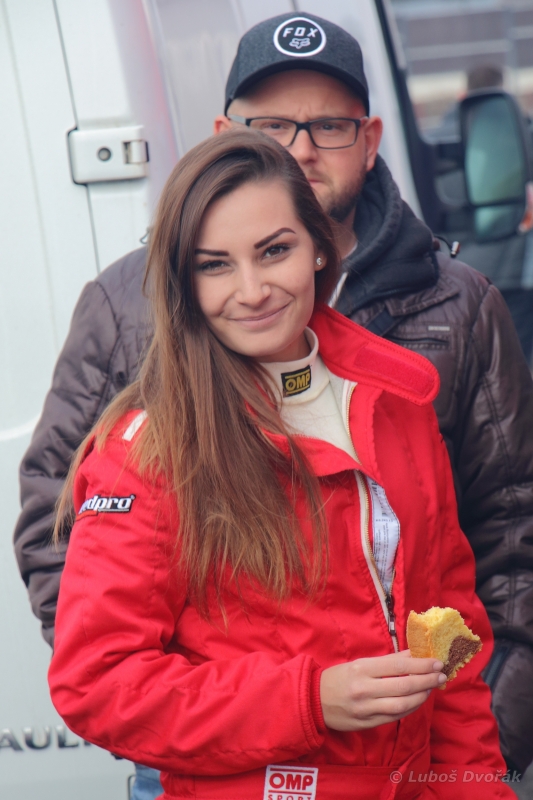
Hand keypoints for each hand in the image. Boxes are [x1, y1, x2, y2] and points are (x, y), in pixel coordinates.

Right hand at [320, 650, 445, 730]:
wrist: (314, 701)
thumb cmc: (338, 678)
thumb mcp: (360, 663)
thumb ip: (387, 661)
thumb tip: (412, 655)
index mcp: (362, 669)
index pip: (398, 666)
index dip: (421, 665)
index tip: (437, 662)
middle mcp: (365, 689)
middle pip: (404, 685)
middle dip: (427, 680)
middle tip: (441, 675)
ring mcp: (366, 709)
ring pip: (402, 705)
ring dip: (421, 696)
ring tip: (432, 688)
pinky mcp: (367, 724)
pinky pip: (394, 717)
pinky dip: (409, 709)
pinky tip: (417, 701)